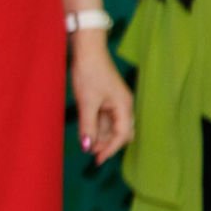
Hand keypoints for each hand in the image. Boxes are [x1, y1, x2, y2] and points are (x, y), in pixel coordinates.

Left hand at [70, 33, 133, 164]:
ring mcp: (114, 101)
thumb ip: (88, 126)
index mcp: (124, 106)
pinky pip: (104, 117)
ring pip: (111, 125)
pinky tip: (86, 132)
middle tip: (92, 154)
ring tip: (87, 145)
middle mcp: (123, 105)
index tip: (97, 159)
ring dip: (100, 136)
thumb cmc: (89, 72)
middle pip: (120, 132)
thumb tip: (87, 147)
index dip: (110, 149)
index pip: (122, 135)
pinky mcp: (105, 97)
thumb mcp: (87, 102)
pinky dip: (96, 126)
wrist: (87, 50)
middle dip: (107, 144)